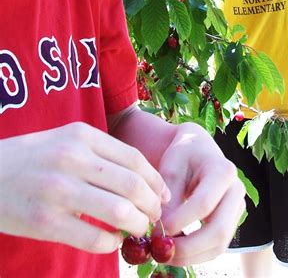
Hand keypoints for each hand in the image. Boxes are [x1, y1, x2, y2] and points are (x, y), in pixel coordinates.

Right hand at [0, 122, 169, 252]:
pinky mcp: (44, 221)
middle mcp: (73, 158)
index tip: (164, 194)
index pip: (134, 159)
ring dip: (137, 225)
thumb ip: (100, 154)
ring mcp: (58, 190)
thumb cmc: (31, 158)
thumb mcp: (65, 140)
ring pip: (118, 212)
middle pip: (132, 185)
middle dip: (152, 205)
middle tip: (155, 217)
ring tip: (138, 230)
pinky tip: (112, 242)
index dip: (156, 180)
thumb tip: (141, 180)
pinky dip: (111, 243)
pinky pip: (92, 237)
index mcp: (82, 135)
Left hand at [155, 122, 245, 265]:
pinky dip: (196, 255)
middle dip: (188, 247)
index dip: (181, 221)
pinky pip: (217, 247)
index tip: (158, 230)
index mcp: (223, 170)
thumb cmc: (184, 156)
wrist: (199, 150)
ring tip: (164, 255)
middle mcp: (236, 190)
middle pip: (219, 230)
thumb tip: (163, 231)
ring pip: (220, 244)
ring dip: (191, 256)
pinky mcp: (232, 222)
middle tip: (161, 252)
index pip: (204, 203)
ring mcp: (237, 208)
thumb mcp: (172, 168)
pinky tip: (175, 252)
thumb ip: (169, 197)